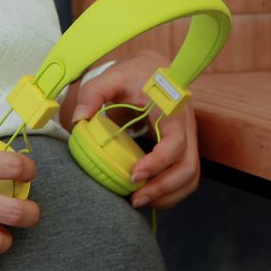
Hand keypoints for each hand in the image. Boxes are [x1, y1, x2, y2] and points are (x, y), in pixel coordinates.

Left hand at [66, 51, 199, 208]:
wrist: (156, 69)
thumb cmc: (136, 73)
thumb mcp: (113, 76)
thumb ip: (94, 93)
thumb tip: (79, 119)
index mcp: (173, 110)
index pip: (175, 143)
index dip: (158, 163)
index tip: (133, 175)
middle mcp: (187, 128)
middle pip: (189, 167)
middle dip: (164, 188)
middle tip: (135, 199)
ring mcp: (189, 140)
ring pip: (191, 176)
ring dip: (168, 194)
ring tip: (140, 201)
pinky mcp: (184, 149)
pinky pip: (186, 177)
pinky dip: (171, 192)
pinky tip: (149, 195)